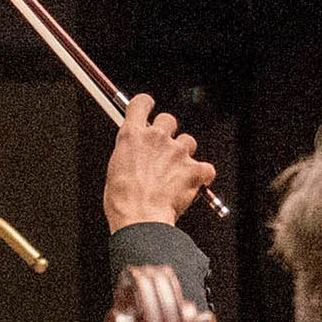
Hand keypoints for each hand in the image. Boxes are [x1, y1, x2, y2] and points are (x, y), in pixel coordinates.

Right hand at [102, 93, 214, 230]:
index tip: (147, 108)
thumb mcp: (114, 170)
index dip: (146, 105)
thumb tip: (133, 157)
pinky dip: (202, 175)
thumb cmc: (123, 201)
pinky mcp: (194, 169)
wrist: (141, 218)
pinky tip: (194, 184)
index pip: (141, 103)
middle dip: (167, 132)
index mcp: (132, 136)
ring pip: (188, 141)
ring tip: (175, 173)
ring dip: (184, 154)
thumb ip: (128, 154)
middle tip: (162, 150)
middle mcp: (156, 138)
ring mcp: (177, 152)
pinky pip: (206, 167)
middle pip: (168, 119)